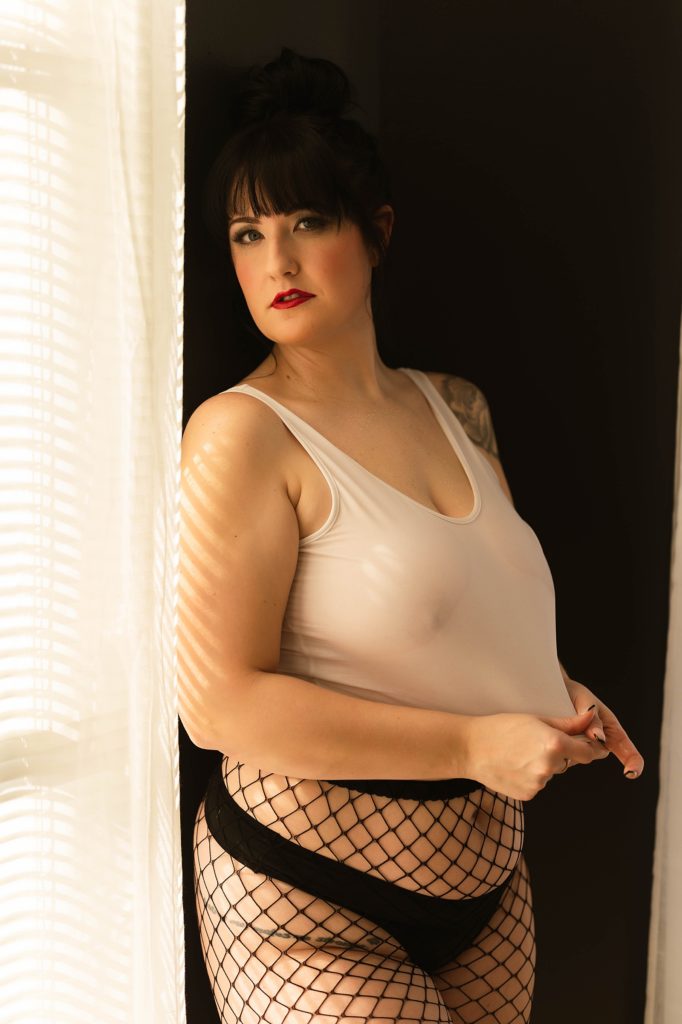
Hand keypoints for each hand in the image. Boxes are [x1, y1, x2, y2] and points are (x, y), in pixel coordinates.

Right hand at [466, 707, 609, 800]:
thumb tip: (591, 718)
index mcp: (555, 744)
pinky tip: (514, 765)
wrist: (470, 748)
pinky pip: (538, 784)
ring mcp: (539, 783)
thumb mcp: (536, 719)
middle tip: (535, 742)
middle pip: (568, 762)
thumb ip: (568, 723)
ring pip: (552, 773)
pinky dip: (531, 775)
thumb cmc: (500, 728)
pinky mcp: (529, 794)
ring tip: (520, 752)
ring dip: (544, 765)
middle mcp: (550, 766)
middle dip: (560, 753)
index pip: (588, 753)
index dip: (590, 748)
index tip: (591, 746)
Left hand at [562, 676, 643, 779]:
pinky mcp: (565, 749)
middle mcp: (598, 740)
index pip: (626, 749)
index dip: (633, 762)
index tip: (631, 773)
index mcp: (610, 728)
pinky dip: (558, 745)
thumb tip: (599, 737)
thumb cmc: (572, 692)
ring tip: (559, 722)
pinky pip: (564, 752)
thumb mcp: (585, 700)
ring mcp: (581, 745)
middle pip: (596, 752)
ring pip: (579, 754)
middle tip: (571, 723)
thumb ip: (593, 718)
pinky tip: (552, 733)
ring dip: (569, 743)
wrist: (549, 690)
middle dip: (585, 743)